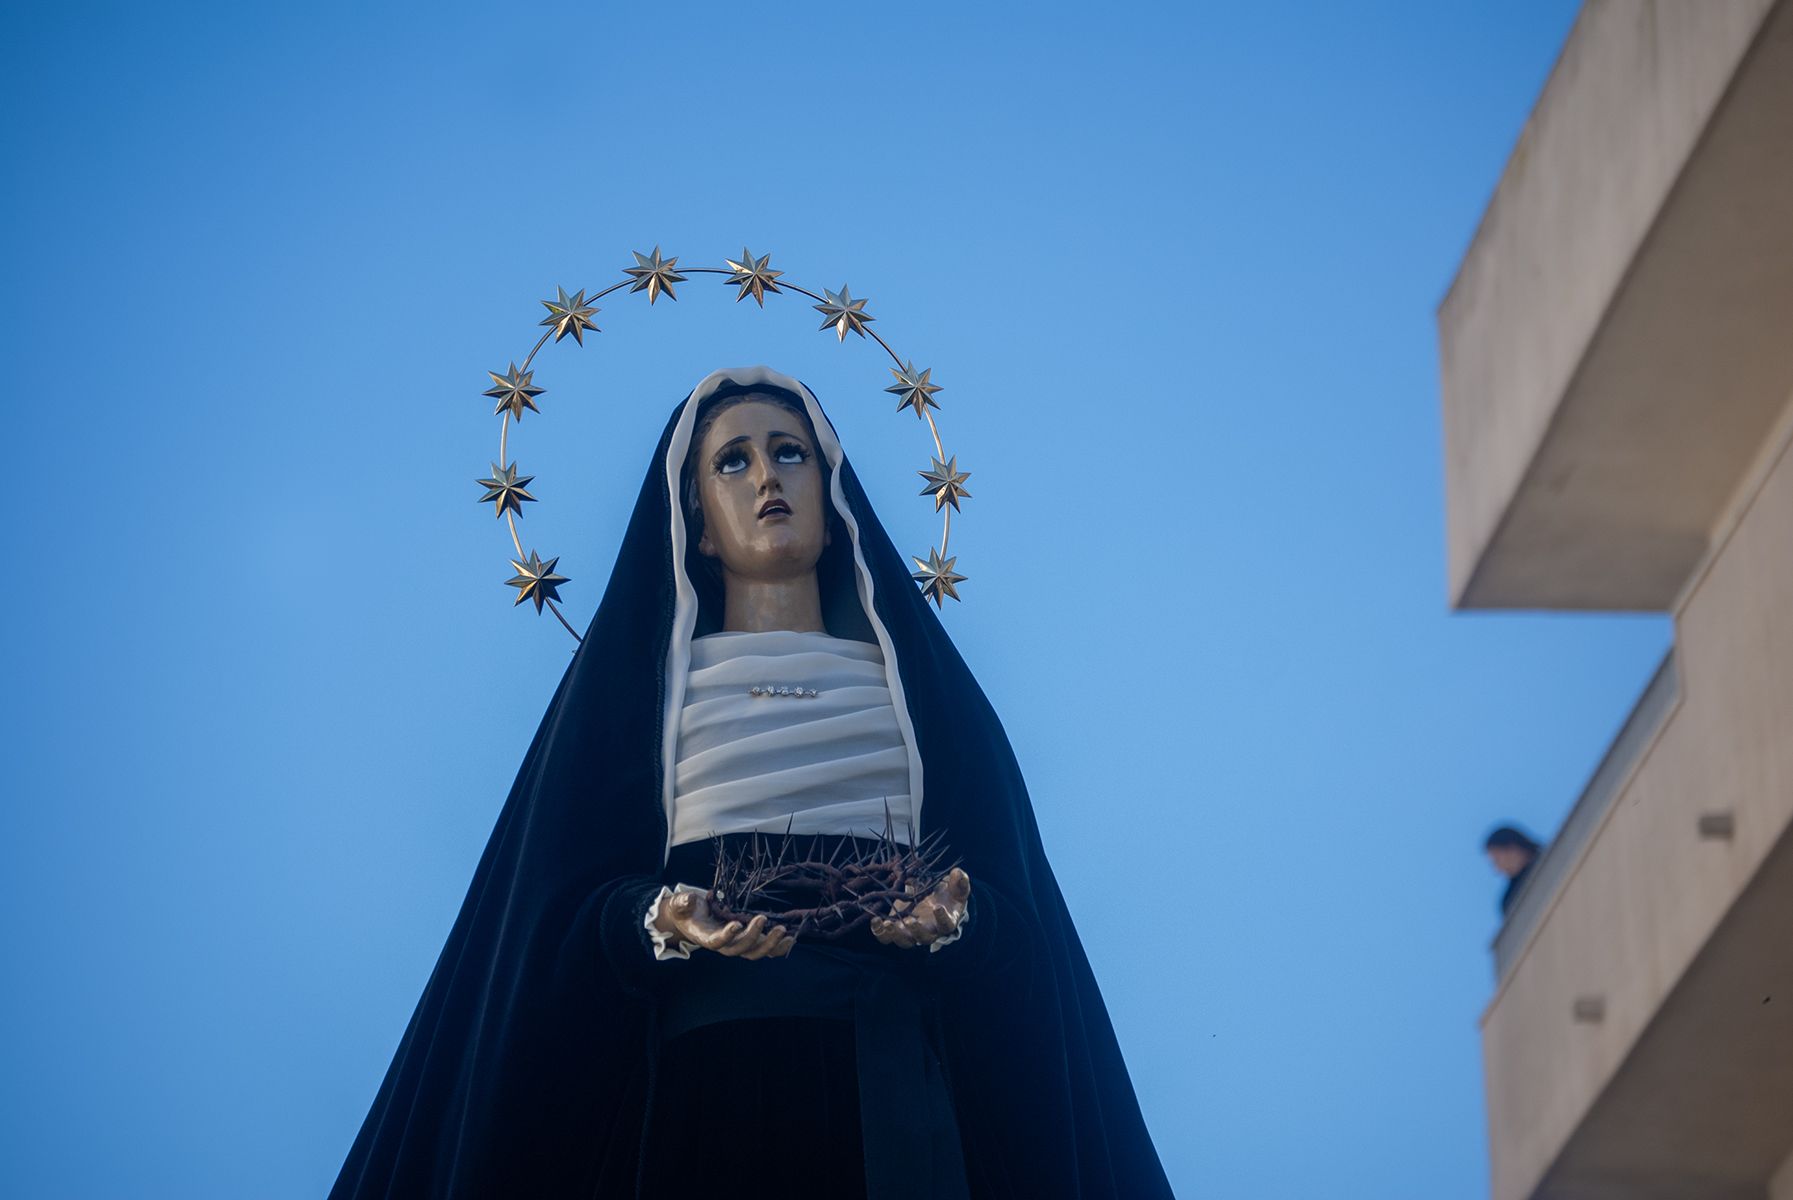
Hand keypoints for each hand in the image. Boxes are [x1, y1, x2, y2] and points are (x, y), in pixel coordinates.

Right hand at [654, 890, 794, 958]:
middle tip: (764, 919)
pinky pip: (765, 949)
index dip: (726, 935)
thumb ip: (683, 902)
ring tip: (785, 933)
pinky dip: (778, 947)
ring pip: (756, 952)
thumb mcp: (681, 904)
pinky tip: (791, 939)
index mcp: (706, 937)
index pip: (717, 941)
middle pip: (741, 949)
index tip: (736, 924)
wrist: (693, 920)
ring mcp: (738, 945)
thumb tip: (688, 899)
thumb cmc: (688, 911)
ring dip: (771, 945)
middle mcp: (724, 945)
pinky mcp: (749, 942)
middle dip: (754, 937)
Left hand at [871, 867, 970, 948]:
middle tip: (908, 921)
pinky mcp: (896, 928)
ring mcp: (911, 932)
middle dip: (915, 930)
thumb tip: (958, 873)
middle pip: (922, 938)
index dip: (942, 918)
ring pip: (903, 941)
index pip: (946, 925)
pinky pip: (886, 937)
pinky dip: (879, 931)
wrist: (934, 900)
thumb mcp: (956, 887)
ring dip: (895, 934)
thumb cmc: (948, 895)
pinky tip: (875, 920)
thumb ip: (959, 882)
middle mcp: (929, 932)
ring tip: (887, 924)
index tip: (938, 907)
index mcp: (945, 922)